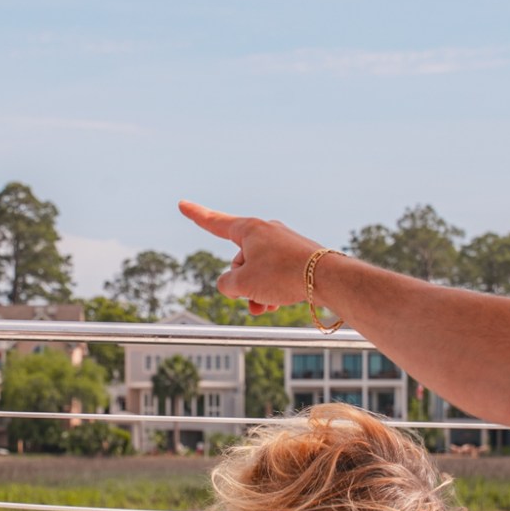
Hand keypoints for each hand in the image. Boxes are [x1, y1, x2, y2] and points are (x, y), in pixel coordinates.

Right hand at [179, 200, 327, 316]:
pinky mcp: (297, 258)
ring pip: (258, 272)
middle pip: (239, 260)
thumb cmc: (283, 275)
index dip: (196, 215)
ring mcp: (283, 244)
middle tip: (251, 297)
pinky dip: (271, 290)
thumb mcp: (243, 282)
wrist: (327, 279)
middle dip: (240, 283)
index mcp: (249, 229)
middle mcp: (266, 232)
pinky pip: (275, 276)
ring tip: (264, 306)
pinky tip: (276, 304)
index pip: (215, 223)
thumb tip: (232, 285)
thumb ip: (227, 283)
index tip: (182, 204)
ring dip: (255, 292)